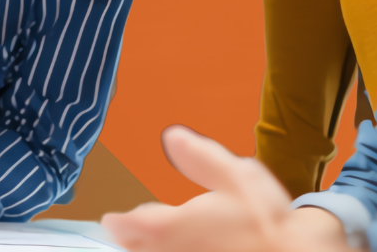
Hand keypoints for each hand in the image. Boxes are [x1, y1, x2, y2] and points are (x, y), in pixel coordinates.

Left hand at [101, 127, 349, 251]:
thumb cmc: (266, 219)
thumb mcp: (234, 174)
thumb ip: (199, 157)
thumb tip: (172, 136)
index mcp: (175, 226)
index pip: (135, 226)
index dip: (120, 223)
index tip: (111, 220)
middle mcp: (178, 250)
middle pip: (141, 250)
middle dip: (129, 241)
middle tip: (120, 234)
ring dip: (146, 250)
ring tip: (140, 244)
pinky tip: (180, 248)